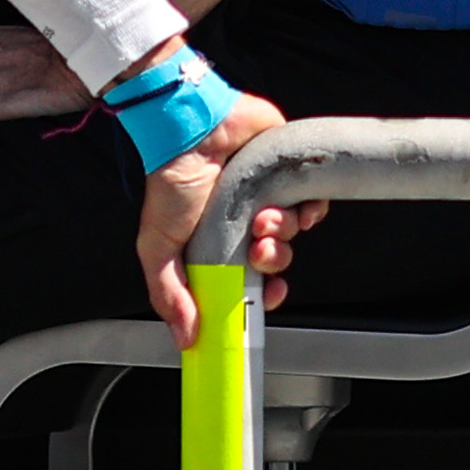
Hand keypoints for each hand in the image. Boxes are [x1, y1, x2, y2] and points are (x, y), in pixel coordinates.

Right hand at [128, 95, 320, 348]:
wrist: (193, 131)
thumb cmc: (172, 183)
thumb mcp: (157, 246)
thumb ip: (169, 293)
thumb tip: (186, 338)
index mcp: (215, 246)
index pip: (247, 282)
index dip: (260, 295)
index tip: (265, 298)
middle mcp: (242, 225)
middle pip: (275, 261)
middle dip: (273, 263)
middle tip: (259, 253)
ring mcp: (266, 200)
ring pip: (292, 235)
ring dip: (281, 233)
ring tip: (261, 218)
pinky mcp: (288, 177)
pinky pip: (312, 204)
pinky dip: (306, 210)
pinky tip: (285, 204)